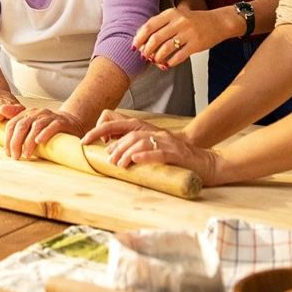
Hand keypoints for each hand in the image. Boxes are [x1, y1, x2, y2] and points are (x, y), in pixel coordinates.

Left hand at [5, 108, 84, 159]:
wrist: (71, 122)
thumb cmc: (47, 127)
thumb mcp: (30, 123)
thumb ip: (16, 118)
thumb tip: (1, 111)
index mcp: (28, 113)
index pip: (13, 124)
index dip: (8, 139)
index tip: (8, 153)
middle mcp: (38, 113)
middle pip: (22, 125)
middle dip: (16, 142)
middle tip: (15, 156)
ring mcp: (50, 116)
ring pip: (36, 126)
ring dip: (29, 142)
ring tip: (26, 154)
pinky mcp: (61, 122)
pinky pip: (52, 126)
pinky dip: (44, 134)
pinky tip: (39, 141)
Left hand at [81, 109, 218, 183]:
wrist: (207, 163)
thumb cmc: (179, 159)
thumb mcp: (156, 151)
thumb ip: (138, 149)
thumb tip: (112, 154)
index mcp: (149, 132)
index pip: (120, 128)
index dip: (100, 132)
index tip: (85, 142)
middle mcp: (156, 134)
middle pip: (129, 135)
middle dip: (114, 147)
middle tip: (107, 161)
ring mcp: (167, 142)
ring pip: (141, 143)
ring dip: (126, 153)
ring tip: (118, 164)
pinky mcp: (177, 154)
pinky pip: (159, 153)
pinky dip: (146, 156)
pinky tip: (135, 161)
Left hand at [133, 6, 235, 67]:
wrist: (218, 22)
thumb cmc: (194, 21)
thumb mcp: (177, 16)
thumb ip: (161, 25)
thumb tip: (141, 40)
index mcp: (172, 13)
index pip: (149, 26)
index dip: (139, 38)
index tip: (134, 46)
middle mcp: (179, 22)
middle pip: (155, 38)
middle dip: (146, 50)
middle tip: (144, 56)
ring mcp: (188, 33)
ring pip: (165, 49)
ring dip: (157, 57)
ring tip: (155, 60)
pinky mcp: (196, 45)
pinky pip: (178, 57)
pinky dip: (170, 62)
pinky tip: (167, 64)